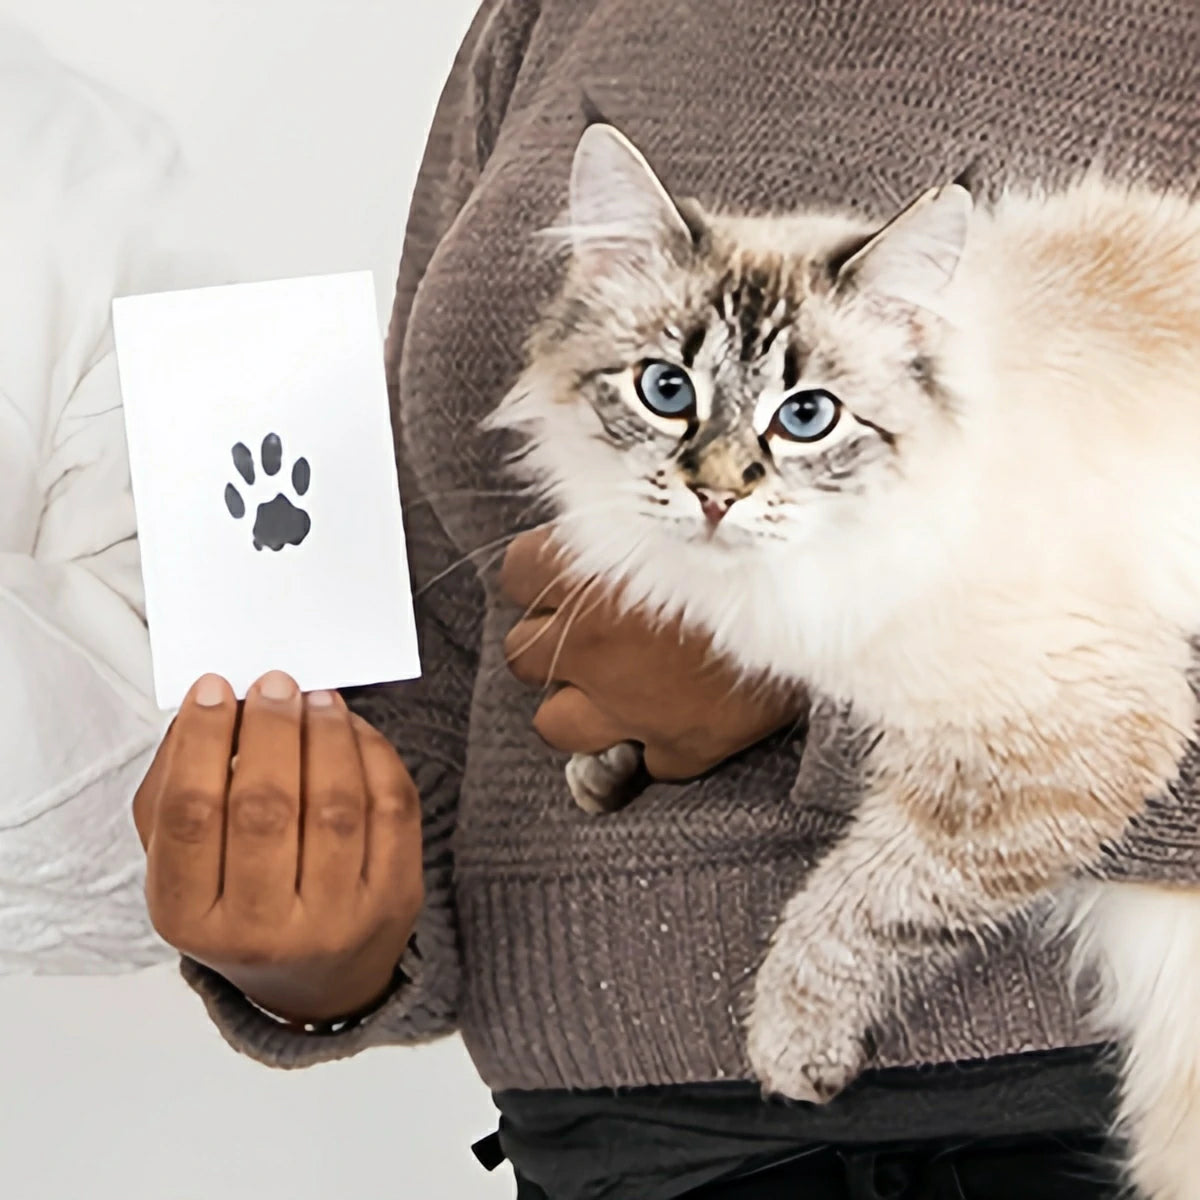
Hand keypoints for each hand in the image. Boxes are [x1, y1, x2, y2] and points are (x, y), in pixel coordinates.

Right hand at [133, 671, 422, 1022]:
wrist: (315, 979)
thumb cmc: (239, 902)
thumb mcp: (182, 866)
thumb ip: (173, 789)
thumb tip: (203, 710)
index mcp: (190, 920)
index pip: (192, 815)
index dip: (203, 741)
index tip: (215, 689)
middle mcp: (262, 929)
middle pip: (265, 806)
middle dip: (271, 729)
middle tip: (274, 684)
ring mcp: (336, 918)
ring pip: (335, 804)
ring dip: (326, 735)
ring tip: (316, 698)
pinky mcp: (394, 898)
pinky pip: (391, 808)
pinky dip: (373, 754)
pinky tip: (352, 730)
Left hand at [501, 526, 804, 779]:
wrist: (833, 599)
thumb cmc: (757, 542)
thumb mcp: (681, 513)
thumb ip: (628, 524)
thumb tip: (600, 529)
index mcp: (587, 572)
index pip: (516, 576)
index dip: (540, 578)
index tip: (566, 578)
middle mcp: (592, 643)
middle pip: (522, 653)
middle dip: (552, 645)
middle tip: (593, 633)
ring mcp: (630, 703)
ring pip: (555, 723)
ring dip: (579, 706)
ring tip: (615, 688)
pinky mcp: (679, 746)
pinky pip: (639, 763)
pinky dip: (652, 747)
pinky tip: (673, 721)